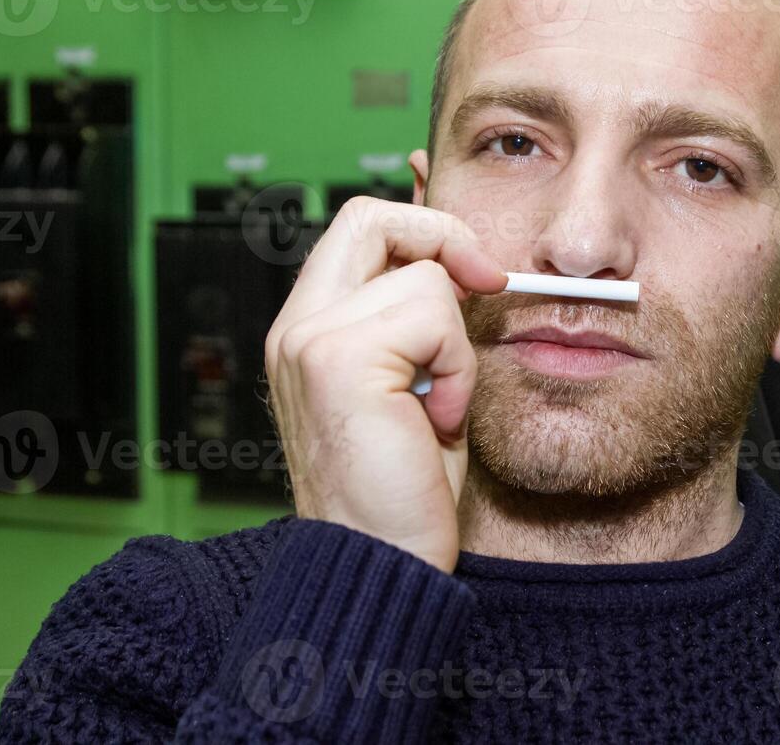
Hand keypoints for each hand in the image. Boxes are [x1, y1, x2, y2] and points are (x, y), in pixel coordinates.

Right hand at [264, 197, 505, 572]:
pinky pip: (435, 318)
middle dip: (442, 236)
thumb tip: (461, 255)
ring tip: (434, 406)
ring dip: (455, 345)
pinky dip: (455, 370)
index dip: (423, 229)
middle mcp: (295, 327)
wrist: (381, 562)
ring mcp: (309, 339)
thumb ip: (420, 317)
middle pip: (368, 216)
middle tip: (484, 282)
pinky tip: (432, 421)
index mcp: (307, 329)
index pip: (358, 227)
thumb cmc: (402, 486)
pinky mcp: (339, 359)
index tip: (475, 271)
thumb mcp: (416, 382)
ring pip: (424, 279)